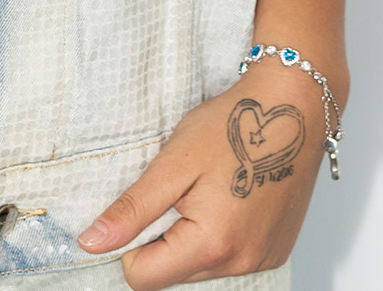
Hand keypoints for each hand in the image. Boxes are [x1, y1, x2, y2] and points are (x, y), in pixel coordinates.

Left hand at [76, 66, 334, 286]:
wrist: (290, 108)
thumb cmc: (231, 126)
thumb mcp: (173, 163)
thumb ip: (133, 209)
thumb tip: (93, 243)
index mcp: (211, 245)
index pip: (144, 279)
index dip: (130, 245)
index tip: (142, 206)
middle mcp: (242, 263)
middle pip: (173, 274)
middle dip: (162, 238)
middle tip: (176, 189)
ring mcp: (263, 260)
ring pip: (201, 267)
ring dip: (191, 237)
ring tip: (205, 189)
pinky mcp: (276, 251)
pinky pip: (230, 258)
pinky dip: (219, 235)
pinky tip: (227, 197)